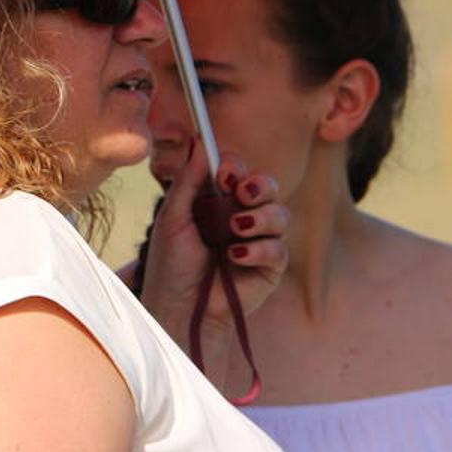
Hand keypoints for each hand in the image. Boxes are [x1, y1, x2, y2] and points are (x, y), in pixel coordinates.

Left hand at [138, 140, 288, 349]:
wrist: (180, 308)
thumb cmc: (171, 266)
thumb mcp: (173, 219)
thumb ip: (187, 182)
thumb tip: (198, 142)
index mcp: (217, 201)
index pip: (237, 172)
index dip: (234, 167)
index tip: (223, 173)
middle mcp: (241, 217)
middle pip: (267, 186)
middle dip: (259, 185)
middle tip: (241, 192)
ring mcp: (258, 241)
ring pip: (279, 214)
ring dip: (260, 218)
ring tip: (235, 229)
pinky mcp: (270, 268)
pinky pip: (279, 248)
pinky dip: (259, 250)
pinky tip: (235, 257)